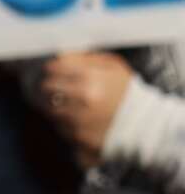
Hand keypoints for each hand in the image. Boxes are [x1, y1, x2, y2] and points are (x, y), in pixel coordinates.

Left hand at [40, 51, 134, 168]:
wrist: (147, 125)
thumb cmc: (129, 93)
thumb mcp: (113, 67)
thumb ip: (85, 58)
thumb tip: (60, 54)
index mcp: (89, 77)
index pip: (52, 68)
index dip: (52, 69)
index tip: (54, 72)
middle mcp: (82, 98)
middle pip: (46, 88)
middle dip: (49, 86)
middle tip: (56, 88)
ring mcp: (79, 120)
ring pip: (49, 109)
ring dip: (53, 106)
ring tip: (66, 105)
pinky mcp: (80, 138)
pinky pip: (59, 128)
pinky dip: (63, 124)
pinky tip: (74, 121)